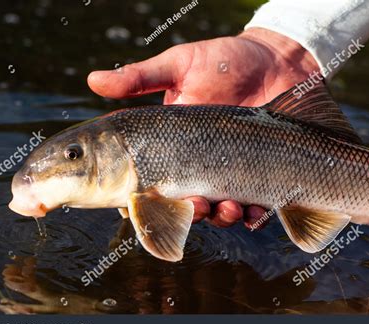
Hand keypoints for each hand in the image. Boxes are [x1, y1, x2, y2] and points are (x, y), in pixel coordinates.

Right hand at [88, 28, 319, 228]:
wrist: (276, 62)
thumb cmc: (225, 60)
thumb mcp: (179, 65)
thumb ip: (140, 77)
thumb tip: (91, 81)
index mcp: (172, 144)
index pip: (145, 178)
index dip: (136, 197)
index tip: (131, 206)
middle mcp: (197, 164)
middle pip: (182, 202)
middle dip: (187, 212)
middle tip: (195, 205)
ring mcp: (228, 173)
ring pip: (215, 211)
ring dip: (218, 217)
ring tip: (228, 207)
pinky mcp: (260, 178)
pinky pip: (252, 208)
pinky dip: (250, 215)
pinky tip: (253, 210)